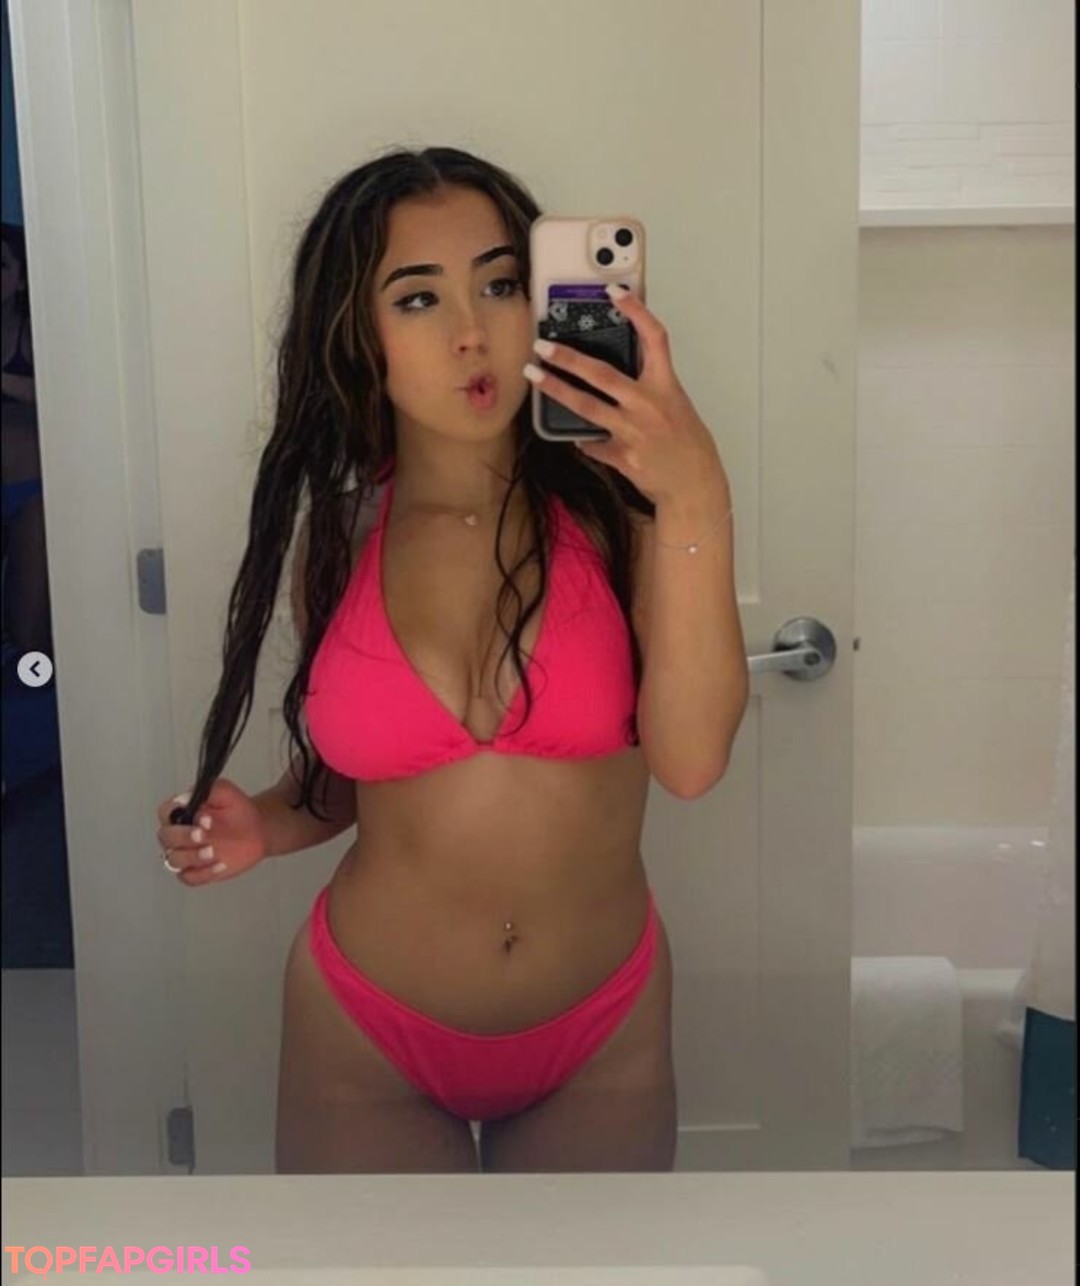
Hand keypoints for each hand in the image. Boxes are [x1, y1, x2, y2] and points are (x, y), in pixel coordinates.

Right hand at [154, 778, 267, 887]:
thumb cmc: (237, 809)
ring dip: (192, 857)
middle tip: (203, 835)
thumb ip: (207, 791)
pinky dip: (204, 873)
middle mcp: (177, 834)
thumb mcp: (225, 792)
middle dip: (183, 837)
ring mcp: (185, 854)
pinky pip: (190, 877)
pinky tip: (220, 865)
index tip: (202, 817)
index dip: (178, 815)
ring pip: (174, 860)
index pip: (165, 812)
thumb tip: (183, 798)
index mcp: (180, 812)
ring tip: (213, 852)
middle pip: (167, 838)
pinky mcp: (196, 871)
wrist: (255, 829)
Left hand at [524, 285, 725, 505]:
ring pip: (586, 406)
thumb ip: (648, 386)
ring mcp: (633, 431)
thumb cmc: (687, 443)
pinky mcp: (622, 456)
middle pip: (602, 374)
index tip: (614, 292)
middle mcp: (648, 405)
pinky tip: (578, 436)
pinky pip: (592, 443)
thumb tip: (614, 375)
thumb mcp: (675, 403)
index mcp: (666, 386)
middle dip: (568, 357)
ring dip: (556, 389)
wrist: (694, 483)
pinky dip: (584, 439)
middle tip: (542, 346)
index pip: (654, 338)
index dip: (635, 311)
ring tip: (535, 376)